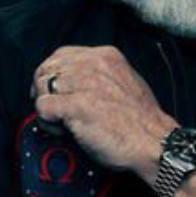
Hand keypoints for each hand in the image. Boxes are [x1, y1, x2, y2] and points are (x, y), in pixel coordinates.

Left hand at [32, 46, 176, 177]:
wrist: (154, 142)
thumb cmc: (141, 121)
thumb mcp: (126, 81)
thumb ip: (100, 76)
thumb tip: (73, 82)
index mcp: (105, 56)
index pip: (62, 54)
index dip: (51, 73)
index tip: (51, 90)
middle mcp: (93, 64)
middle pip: (47, 69)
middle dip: (42, 90)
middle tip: (50, 110)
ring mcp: (84, 84)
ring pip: (41, 86)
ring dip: (45, 107)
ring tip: (61, 123)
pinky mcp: (76, 106)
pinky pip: (42, 107)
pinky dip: (46, 122)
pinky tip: (62, 131)